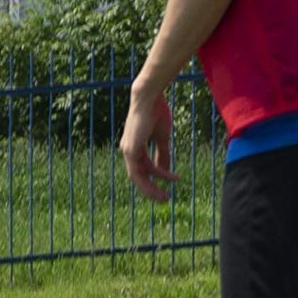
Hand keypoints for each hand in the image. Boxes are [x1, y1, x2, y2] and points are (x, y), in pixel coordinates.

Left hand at [121, 85, 176, 201]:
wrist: (149, 98)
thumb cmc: (156, 113)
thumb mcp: (162, 138)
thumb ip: (162, 154)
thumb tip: (165, 171)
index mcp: (133, 148)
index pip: (142, 170)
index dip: (155, 180)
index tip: (169, 186)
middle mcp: (128, 151)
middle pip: (138, 178)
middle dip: (151, 190)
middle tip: (165, 200)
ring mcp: (128, 150)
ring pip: (138, 177)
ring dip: (152, 189)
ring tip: (166, 197)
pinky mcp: (131, 148)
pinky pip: (141, 169)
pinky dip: (156, 175)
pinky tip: (170, 177)